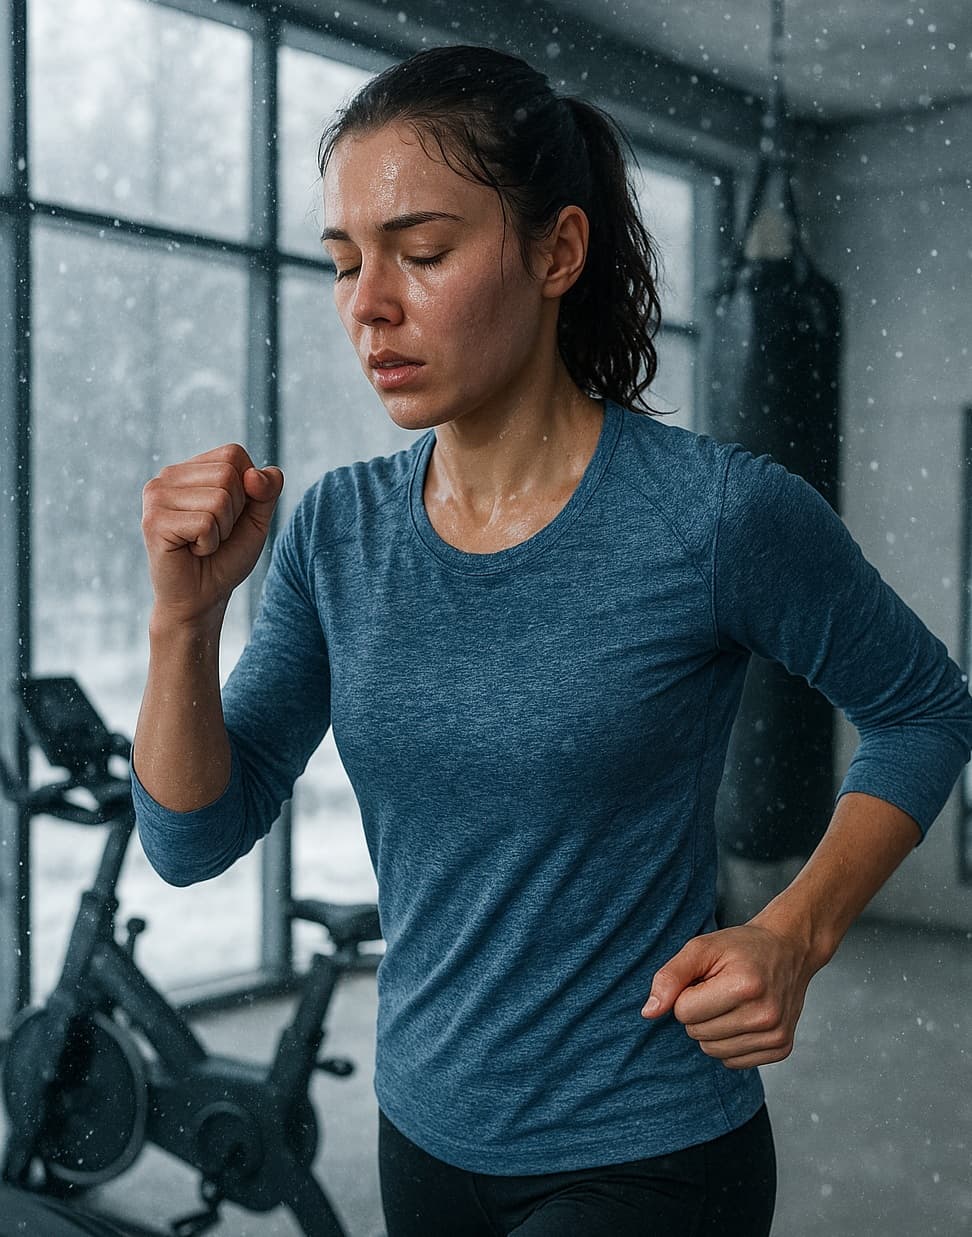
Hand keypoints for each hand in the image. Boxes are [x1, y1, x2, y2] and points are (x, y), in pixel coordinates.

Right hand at [141, 443, 283, 627]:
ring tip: (202, 543)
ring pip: (219, 499)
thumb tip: (254, 474)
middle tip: (214, 533)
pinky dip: (210, 543)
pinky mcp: (153, 521)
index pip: (234, 454)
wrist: (202, 598)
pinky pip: (205, 523)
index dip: (247, 489)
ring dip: (222, 530)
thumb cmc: (226, 557)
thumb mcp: (257, 519)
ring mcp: (156, 496)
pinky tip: (192, 551)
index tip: (229, 516)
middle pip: (228, 474)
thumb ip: (266, 490)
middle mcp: (167, 476)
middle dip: (235, 512)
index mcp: (189, 469)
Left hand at [641, 917, 815, 1068]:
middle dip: (699, 1012)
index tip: (705, 979)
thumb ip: (670, 977)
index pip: (684, 1012)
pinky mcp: (781, 1048)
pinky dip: (730, 1042)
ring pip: (713, 1051)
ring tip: (730, 1003)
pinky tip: (742, 1018)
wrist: (788, 950)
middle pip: (697, 1034)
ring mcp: (775, 1034)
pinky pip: (733, 1062)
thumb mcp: (701, 948)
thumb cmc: (741, 948)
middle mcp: (764, 1015)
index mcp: (744, 986)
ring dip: (712, 1029)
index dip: (686, 994)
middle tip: (719, 989)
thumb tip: (648, 1013)